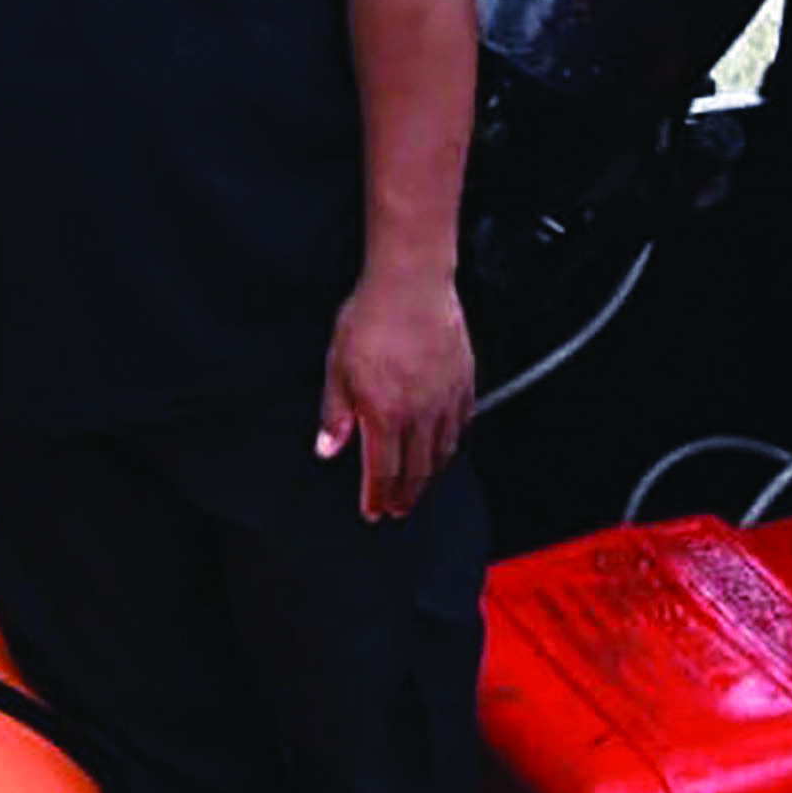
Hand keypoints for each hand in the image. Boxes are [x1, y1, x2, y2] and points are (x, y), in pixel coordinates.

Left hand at [314, 267, 474, 520]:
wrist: (412, 282)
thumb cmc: (371, 317)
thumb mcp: (338, 366)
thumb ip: (335, 413)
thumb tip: (328, 448)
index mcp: (385, 414)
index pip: (383, 472)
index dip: (377, 496)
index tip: (373, 510)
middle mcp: (420, 413)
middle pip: (416, 470)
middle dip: (405, 496)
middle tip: (397, 509)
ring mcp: (446, 398)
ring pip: (442, 452)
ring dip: (429, 475)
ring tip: (419, 485)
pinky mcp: (464, 381)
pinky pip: (462, 424)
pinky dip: (452, 443)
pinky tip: (446, 445)